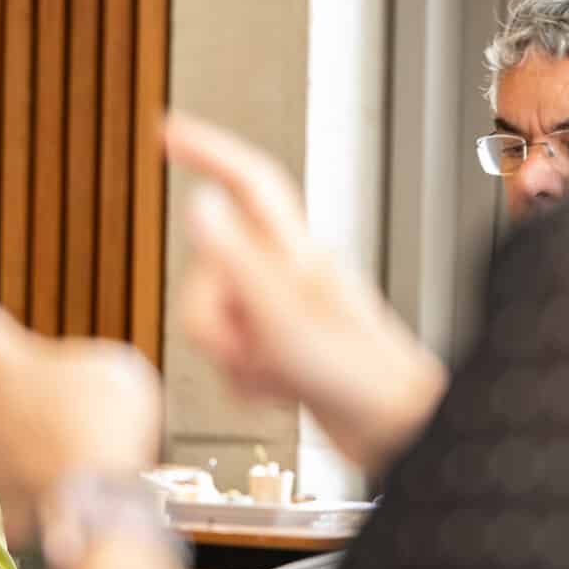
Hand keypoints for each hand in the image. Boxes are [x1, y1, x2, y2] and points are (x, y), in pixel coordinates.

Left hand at [0, 256, 163, 540]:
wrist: (99, 508)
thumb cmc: (105, 426)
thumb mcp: (109, 371)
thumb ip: (78, 368)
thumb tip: (66, 387)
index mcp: (10, 366)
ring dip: (6, 437)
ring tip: (44, 444)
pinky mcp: (2, 507)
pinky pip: (13, 485)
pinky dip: (29, 481)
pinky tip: (56, 486)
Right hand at [164, 111, 447, 472]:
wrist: (402, 438)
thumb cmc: (360, 380)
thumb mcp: (283, 316)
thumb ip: (234, 260)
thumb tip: (200, 201)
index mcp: (298, 252)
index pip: (248, 182)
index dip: (206, 151)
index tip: (166, 130)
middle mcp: (290, 276)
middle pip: (208, 274)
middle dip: (212, 323)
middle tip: (253, 348)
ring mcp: (287, 317)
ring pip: (215, 323)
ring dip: (235, 362)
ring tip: (281, 378)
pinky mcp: (287, 356)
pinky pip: (232, 364)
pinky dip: (249, 387)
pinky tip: (285, 397)